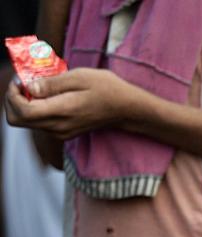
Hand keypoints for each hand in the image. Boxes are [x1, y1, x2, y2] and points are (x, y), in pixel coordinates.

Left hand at [6, 68, 139, 139]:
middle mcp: (57, 127)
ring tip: (40, 87)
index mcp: (61, 112)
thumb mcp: (79, 77)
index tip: (21, 79)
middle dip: (14, 100)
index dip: (13, 94)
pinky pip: (38, 123)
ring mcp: (60, 132)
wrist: (126, 109)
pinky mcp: (63, 132)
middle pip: (17, 120)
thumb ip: (51, 83)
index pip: (22, 111)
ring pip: (26, 122)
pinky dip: (36, 108)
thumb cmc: (106, 89)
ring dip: (25, 103)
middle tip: (24, 83)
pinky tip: (49, 96)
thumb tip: (28, 87)